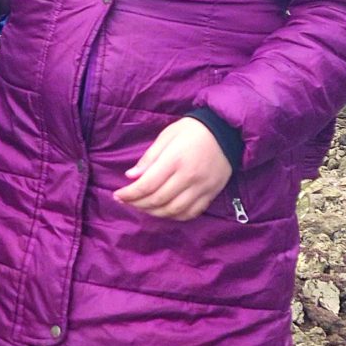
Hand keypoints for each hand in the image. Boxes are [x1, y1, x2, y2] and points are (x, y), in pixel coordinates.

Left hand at [115, 117, 233, 220]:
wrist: (227, 132)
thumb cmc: (193, 130)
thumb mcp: (167, 136)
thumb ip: (149, 158)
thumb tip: (131, 177)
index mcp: (175, 160)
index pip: (147, 185)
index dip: (129, 194)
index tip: (117, 196)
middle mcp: (188, 177)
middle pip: (158, 200)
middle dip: (138, 204)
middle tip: (126, 201)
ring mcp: (202, 188)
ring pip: (173, 210)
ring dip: (154, 212)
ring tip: (142, 207)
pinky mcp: (211, 194)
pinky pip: (191, 213)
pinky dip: (174, 216)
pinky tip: (164, 211)